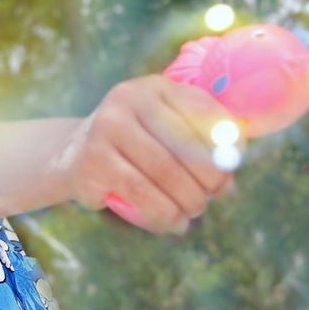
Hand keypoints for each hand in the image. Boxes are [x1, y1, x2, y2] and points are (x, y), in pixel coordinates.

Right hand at [53, 75, 242, 234]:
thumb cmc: (136, 144)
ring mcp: (105, 129)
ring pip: (165, 176)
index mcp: (153, 87)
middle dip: (209, 181)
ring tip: (193, 212)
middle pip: (186, 147)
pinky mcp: (92, 163)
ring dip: (189, 203)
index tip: (231, 170)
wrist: (74, 155)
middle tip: (212, 197)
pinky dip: (165, 217)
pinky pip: (141, 197)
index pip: (203, 112)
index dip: (225, 145)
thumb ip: (201, 139)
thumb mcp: (166, 128)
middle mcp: (126, 100)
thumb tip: (235, 164)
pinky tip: (173, 222)